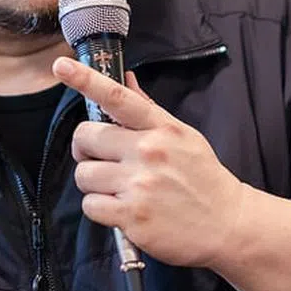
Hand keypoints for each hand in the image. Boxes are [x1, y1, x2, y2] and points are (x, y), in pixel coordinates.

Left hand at [52, 57, 250, 269]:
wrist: (228, 224)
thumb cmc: (202, 177)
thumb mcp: (183, 136)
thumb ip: (149, 110)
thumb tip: (126, 79)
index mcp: (160, 128)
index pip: (118, 97)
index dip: (86, 80)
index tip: (62, 66)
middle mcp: (148, 152)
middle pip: (85, 137)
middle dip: (87, 150)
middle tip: (105, 160)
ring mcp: (139, 184)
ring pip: (83, 174)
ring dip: (94, 183)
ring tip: (119, 189)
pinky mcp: (132, 216)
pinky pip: (90, 205)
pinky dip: (100, 209)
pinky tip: (121, 209)